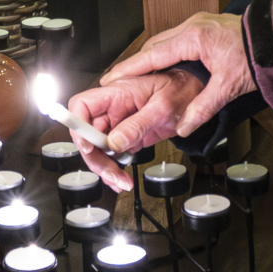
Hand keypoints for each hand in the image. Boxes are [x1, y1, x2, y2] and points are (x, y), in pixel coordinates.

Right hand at [63, 12, 252, 183]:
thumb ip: (203, 108)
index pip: (152, 56)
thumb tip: (183, 127)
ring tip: (134, 75)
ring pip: (164, 42)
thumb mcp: (229, 86)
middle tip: (116, 80)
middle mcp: (192, 27)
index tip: (109, 79)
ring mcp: (199, 25)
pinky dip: (164, 53)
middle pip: (154, 47)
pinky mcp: (206, 28)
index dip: (129, 68)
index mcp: (194, 39)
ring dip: (150, 58)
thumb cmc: (257, 56)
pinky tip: (161, 65)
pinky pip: (176, 40)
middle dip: (135, 64)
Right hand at [63, 69, 206, 187]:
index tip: (89, 145)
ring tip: (120, 181)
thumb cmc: (180, 90)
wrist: (194, 94)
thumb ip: (137, 125)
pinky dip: (114, 169)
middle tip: (110, 173)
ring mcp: (118, 123)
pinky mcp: (126, 135)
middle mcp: (112, 108)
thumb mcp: (162, 108)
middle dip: (95, 157)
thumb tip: (114, 142)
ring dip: (105, 168)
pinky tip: (121, 179)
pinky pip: (112, 154)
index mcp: (117, 93)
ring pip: (97, 148)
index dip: (78, 126)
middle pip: (86, 133)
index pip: (81, 105)